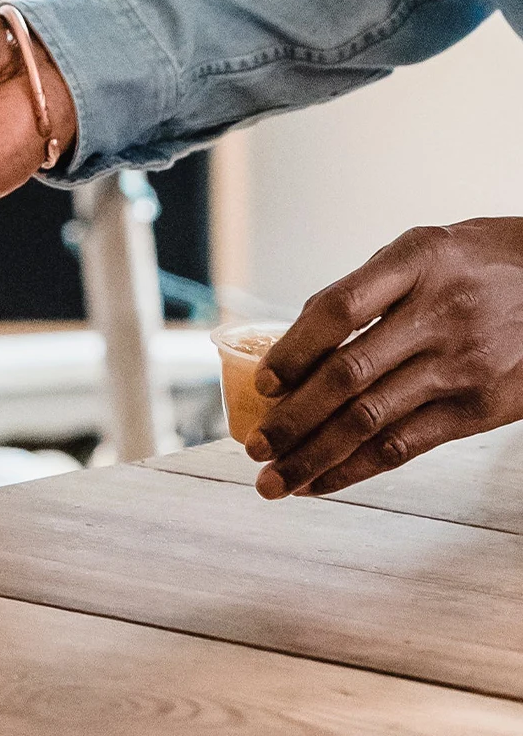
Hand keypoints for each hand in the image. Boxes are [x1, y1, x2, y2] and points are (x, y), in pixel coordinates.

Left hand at [245, 220, 522, 497]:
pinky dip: (354, 470)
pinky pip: (404, 446)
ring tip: (273, 481)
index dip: (293, 350)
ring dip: (312, 457)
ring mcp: (463, 364)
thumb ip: (361, 292)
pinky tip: (319, 483)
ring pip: (370, 420)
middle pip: (348, 375)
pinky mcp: (481, 407)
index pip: (338, 309)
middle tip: (255, 448)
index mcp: (417, 263)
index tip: (264, 384)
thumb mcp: (423, 252)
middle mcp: (441, 313)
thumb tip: (289, 350)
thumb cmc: (477, 266)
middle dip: (291, 420)